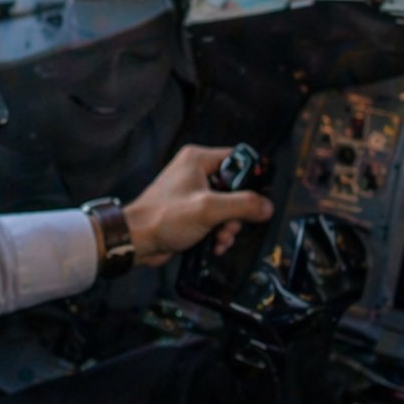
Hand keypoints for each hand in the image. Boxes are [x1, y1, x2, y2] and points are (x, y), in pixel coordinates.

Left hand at [123, 144, 274, 265]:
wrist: (136, 240)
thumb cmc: (162, 217)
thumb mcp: (209, 209)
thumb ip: (242, 205)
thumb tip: (266, 206)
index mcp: (199, 160)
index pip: (238, 159)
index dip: (251, 178)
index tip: (257, 198)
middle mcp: (196, 172)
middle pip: (235, 188)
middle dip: (238, 212)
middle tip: (231, 225)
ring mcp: (193, 193)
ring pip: (227, 207)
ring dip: (229, 226)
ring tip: (221, 238)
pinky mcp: (191, 212)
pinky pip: (215, 219)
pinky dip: (218, 233)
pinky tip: (215, 244)